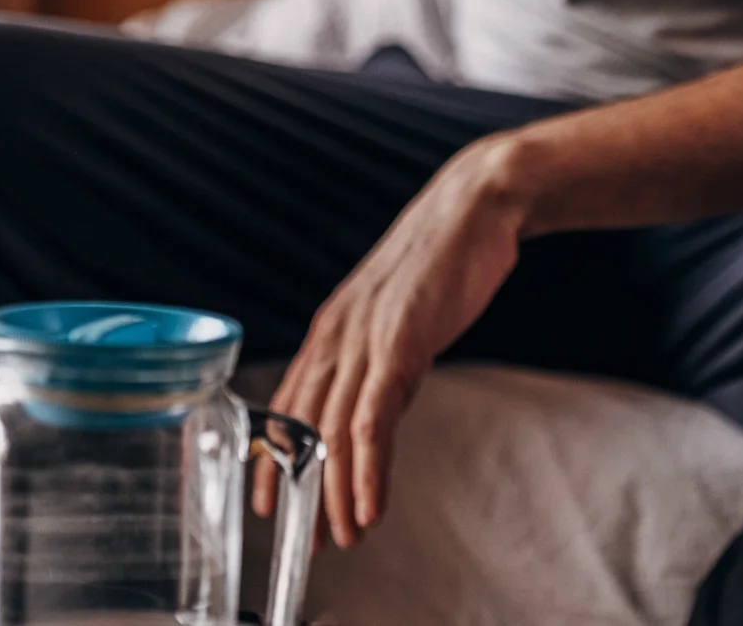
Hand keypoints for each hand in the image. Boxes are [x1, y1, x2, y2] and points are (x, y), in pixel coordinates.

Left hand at [257, 138, 529, 548]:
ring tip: (344, 535)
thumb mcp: (399, 316)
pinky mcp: (399, 344)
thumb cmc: (442, 259)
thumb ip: (382, 363)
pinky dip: (368, 469)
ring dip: (337, 492)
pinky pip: (374, 420)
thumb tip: (378, 411)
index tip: (267, 497)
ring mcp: (364, 339)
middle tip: (306, 536)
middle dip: (301, 488)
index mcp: (331, 326)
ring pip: (335, 432)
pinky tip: (370, 503)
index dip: (274, 457)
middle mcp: (336, 334)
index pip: (288, 404)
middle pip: (304, 426)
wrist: (474, 206)